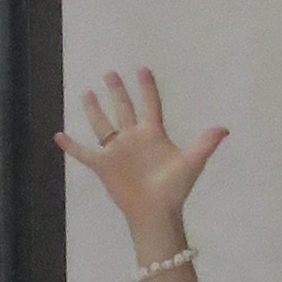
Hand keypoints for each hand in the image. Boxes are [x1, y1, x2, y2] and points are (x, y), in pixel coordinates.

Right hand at [58, 66, 227, 246]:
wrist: (156, 212)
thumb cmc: (174, 189)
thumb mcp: (191, 163)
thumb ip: (205, 144)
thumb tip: (224, 129)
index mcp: (153, 134)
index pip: (150, 104)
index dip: (147, 87)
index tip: (143, 69)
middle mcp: (133, 138)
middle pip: (123, 109)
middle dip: (117, 91)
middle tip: (109, 73)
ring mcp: (117, 151)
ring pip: (103, 124)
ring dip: (94, 109)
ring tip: (87, 93)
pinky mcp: (104, 165)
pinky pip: (84, 152)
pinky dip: (71, 146)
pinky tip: (58, 135)